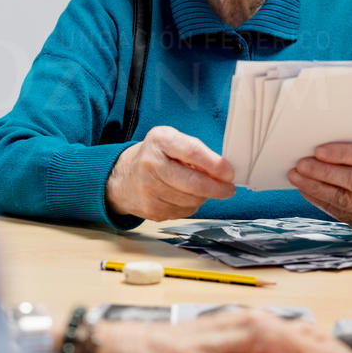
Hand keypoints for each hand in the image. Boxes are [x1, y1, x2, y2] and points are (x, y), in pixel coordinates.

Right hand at [105, 126, 234, 220]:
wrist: (122, 178)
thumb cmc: (154, 156)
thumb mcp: (170, 141)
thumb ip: (195, 151)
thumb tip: (222, 171)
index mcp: (159, 141)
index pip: (192, 152)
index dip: (215, 165)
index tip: (229, 173)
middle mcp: (151, 164)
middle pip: (193, 182)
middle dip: (216, 188)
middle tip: (228, 189)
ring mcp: (149, 189)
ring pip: (191, 200)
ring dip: (203, 197)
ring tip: (201, 189)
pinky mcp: (151, 209)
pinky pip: (183, 212)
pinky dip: (190, 206)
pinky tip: (184, 197)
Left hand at [287, 141, 351, 233]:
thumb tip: (322, 145)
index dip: (344, 154)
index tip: (319, 150)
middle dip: (325, 173)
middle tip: (301, 164)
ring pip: (345, 201)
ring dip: (316, 187)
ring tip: (296, 175)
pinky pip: (338, 212)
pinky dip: (318, 199)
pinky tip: (305, 188)